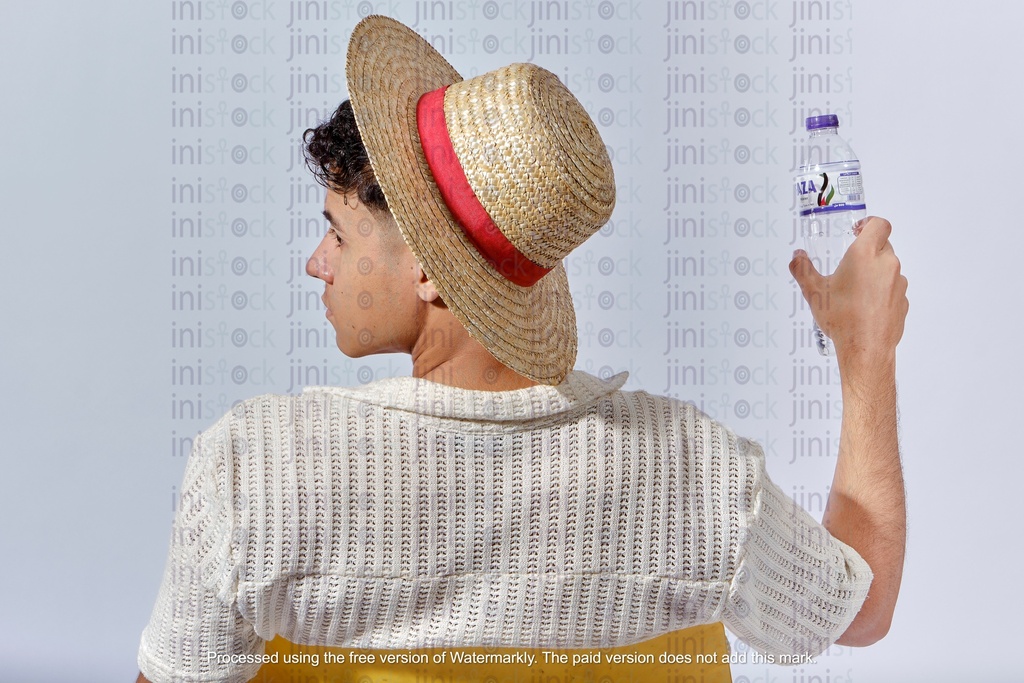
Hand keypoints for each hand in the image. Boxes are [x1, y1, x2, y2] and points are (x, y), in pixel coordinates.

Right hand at [789, 217, 908, 368]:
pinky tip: (865, 306)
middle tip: (849, 266)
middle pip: (882, 246)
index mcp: (864, 254)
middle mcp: (886, 264)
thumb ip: (803, 269)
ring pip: (888, 268)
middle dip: (867, 252)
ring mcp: (898, 282)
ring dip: (874, 273)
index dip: (869, 223)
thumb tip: (797, 257)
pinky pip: (893, 288)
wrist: (865, 349)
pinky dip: (881, 291)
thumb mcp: (814, 292)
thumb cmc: (842, 318)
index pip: (879, 224)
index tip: (857, 230)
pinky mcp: (903, 300)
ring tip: (855, 291)